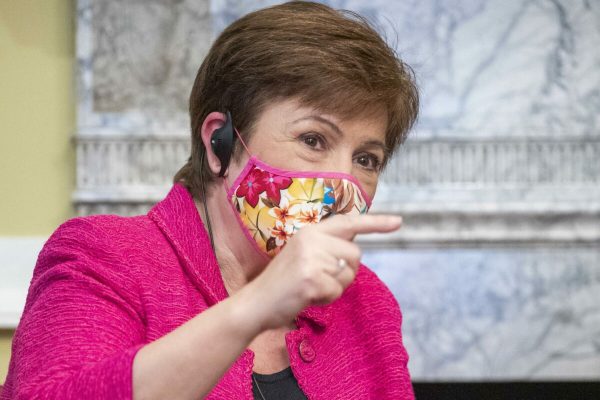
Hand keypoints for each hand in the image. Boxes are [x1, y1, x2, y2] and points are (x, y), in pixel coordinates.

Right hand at [245, 214, 402, 330]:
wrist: (255, 303)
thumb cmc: (282, 282)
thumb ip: (327, 247)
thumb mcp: (302, 254)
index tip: (398, 222)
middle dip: (346, 272)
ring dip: (335, 287)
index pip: (348, 222)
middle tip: (321, 280)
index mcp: (310, 231)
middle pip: (355, 254)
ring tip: (311, 287)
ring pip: (348, 274)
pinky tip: (308, 296)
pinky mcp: (311, 278)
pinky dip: (327, 299)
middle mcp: (311, 239)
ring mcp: (311, 258)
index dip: (375, 222)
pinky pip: (337, 291)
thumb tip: (354, 248)